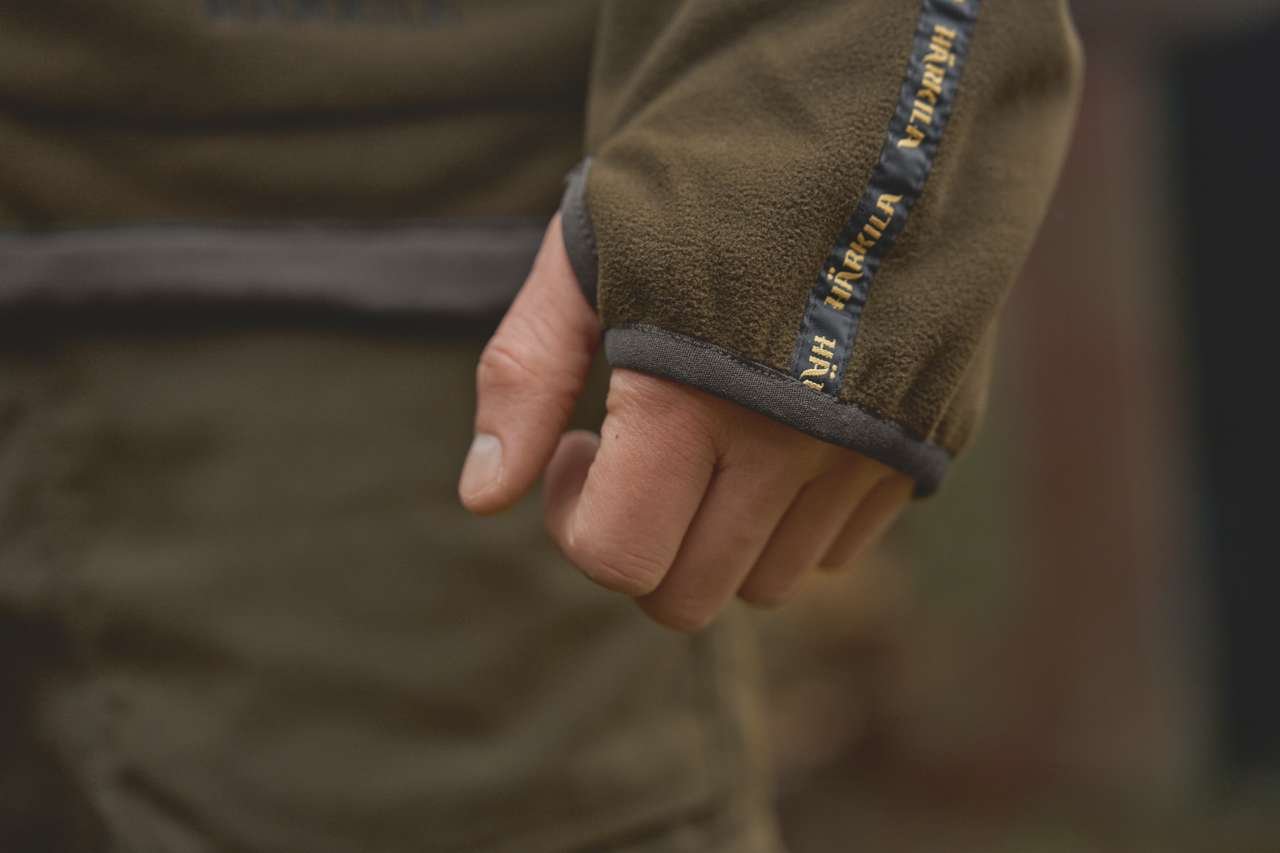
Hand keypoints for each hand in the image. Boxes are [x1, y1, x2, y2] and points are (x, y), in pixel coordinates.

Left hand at [459, 215, 912, 630]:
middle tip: (639, 452)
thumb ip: (526, 377)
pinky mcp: (928, 446)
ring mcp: (869, 453)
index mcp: (692, 401)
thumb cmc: (708, 178)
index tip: (583, 445)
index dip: (574, 519)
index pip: (618, 560)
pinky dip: (796, 518)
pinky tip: (781, 432)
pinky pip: (843, 547)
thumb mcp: (586, 256)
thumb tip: (483, 498)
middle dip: (641, 541)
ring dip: (718, 534)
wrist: (877, 108)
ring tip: (714, 438)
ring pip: (768, 581)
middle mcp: (791, 446)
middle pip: (690, 596)